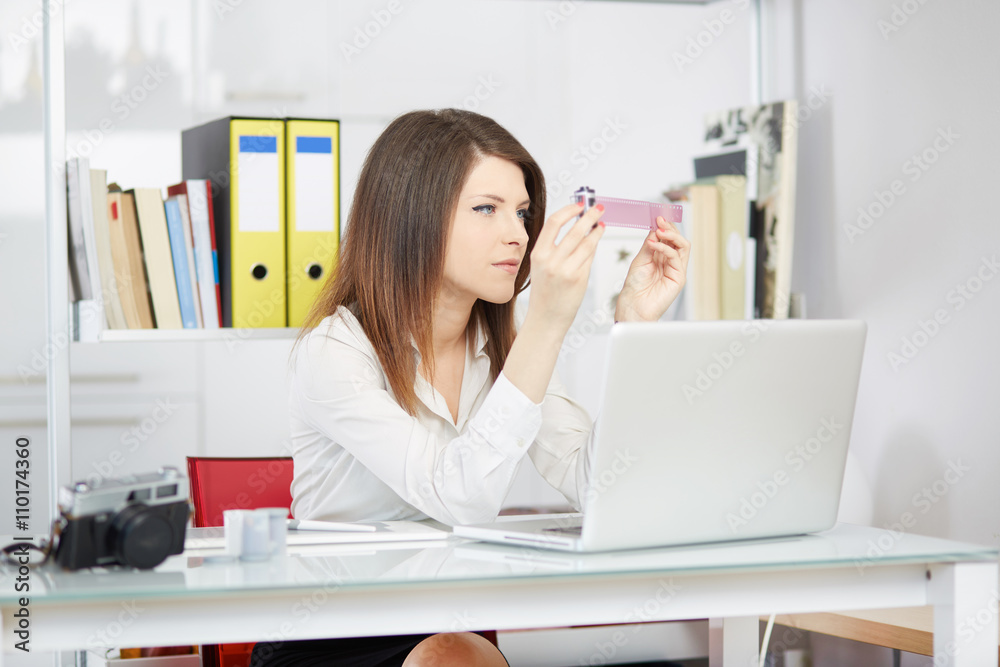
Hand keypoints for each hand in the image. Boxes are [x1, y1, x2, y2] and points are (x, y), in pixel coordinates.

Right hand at [525, 201, 605, 334]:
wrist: (546, 319)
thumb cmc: (545, 293)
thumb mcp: (542, 267)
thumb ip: (554, 248)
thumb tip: (576, 225)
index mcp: (538, 254)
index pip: (554, 223)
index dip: (568, 210)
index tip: (578, 204)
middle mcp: (550, 261)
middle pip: (575, 230)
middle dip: (589, 215)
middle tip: (598, 208)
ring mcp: (565, 270)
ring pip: (586, 243)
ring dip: (597, 230)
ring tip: (602, 224)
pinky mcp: (578, 279)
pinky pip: (590, 258)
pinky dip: (595, 246)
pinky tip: (597, 241)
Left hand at [615, 216, 690, 321]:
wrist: (633, 306)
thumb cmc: (635, 287)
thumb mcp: (640, 259)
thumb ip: (650, 244)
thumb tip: (656, 228)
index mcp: (661, 257)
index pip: (668, 237)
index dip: (664, 225)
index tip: (657, 215)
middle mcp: (670, 262)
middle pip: (678, 239)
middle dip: (669, 227)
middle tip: (659, 220)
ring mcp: (676, 269)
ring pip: (683, 245)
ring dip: (672, 235)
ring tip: (659, 230)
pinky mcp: (679, 277)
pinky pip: (677, 257)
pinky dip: (666, 248)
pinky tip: (654, 244)